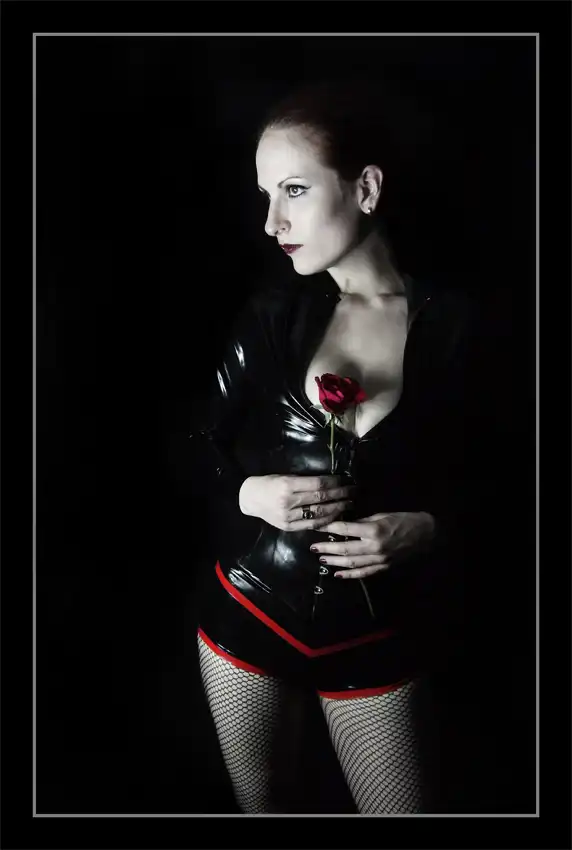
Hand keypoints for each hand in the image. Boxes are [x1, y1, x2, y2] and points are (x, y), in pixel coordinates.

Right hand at [239, 474, 355, 531]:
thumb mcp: (285, 476)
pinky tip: (337, 516)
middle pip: (321, 499)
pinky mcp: (289, 527)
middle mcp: (288, 502)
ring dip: (338, 509)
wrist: (250, 499)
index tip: (346, 480)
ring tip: (349, 504)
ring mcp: (288, 517)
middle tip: (354, 492)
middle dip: (341, 495)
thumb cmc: (269, 483)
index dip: (334, 482)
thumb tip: (331, 481)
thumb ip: (305, 480)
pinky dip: (327, 520)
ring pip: (319, 514)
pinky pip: (312, 525)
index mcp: (287, 485)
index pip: (318, 484)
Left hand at [310, 511, 436, 578]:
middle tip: (312, 547)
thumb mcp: (381, 515)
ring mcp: (378, 559)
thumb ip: (361, 522)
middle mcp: (374, 547)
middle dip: (327, 548)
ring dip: (334, 562)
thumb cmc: (402, 519)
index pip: (345, 530)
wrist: (425, 534)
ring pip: (351, 563)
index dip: (329, 528)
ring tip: (321, 559)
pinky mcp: (383, 567)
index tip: (316, 527)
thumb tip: (342, 525)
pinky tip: (337, 574)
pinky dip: (349, 575)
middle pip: (344, 549)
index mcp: (373, 530)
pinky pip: (363, 573)